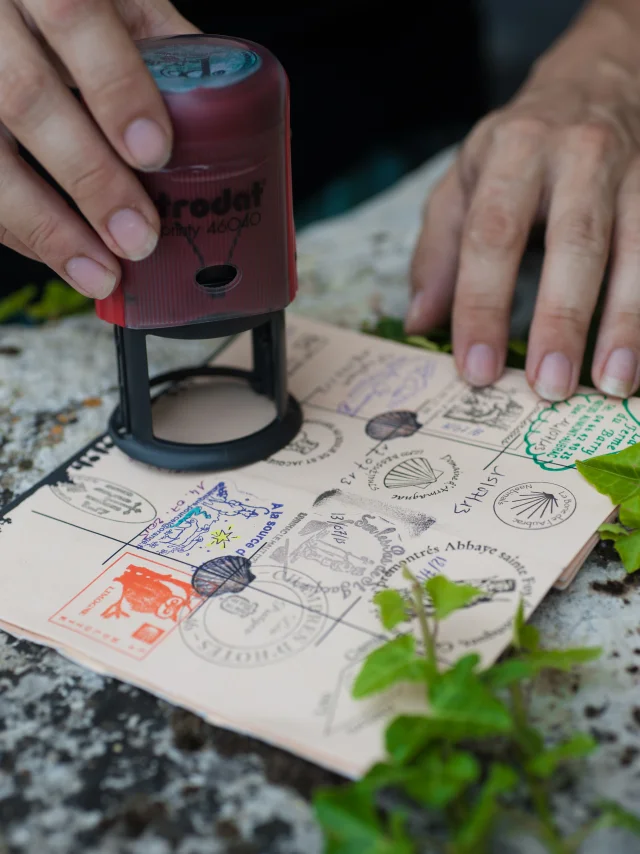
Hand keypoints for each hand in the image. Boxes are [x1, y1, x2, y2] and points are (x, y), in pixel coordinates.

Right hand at [0, 0, 197, 298]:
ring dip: (44, 226)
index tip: (153, 151)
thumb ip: (153, 41)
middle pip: (26, 97)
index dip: (114, 88)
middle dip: (88, 176)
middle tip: (137, 237)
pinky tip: (60, 255)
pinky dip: (17, 228)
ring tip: (98, 272)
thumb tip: (220, 110)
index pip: (74, 18)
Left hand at [407, 5, 639, 400]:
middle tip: (548, 386)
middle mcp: (580, 154)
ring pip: (638, 248)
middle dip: (562, 319)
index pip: (492, 234)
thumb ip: (438, 251)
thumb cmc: (520, 147)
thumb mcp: (464, 182)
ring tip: (612, 383)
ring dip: (626, 321)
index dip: (482, 306)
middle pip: (575, 242)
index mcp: (514, 151)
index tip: (476, 368)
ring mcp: (637, 170)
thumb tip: (418, 322)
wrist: (599, 81)